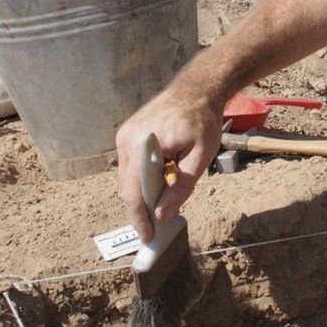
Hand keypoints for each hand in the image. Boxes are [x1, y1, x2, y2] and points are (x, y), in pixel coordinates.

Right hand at [115, 85, 224, 241]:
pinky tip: (164, 180)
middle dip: (144, 208)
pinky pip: (133, 166)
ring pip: (130, 178)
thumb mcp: (201, 156)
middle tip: (160, 227)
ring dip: (147, 192)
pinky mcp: (128, 135)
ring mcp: (124, 137)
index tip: (147, 238)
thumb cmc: (202, 120)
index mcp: (141, 145)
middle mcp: (125, 140)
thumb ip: (182, 185)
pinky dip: (146, 178)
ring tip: (167, 202)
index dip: (140, 218)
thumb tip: (163, 214)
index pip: (134, 192)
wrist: (197, 89)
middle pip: (129, 187)